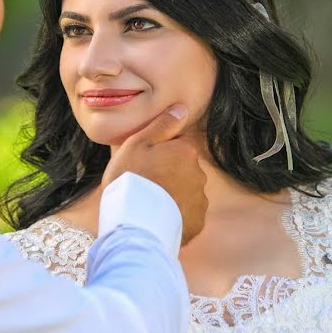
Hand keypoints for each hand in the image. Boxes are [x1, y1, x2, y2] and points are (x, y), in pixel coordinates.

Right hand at [102, 104, 207, 244]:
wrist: (134, 224)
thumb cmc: (131, 179)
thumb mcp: (138, 144)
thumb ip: (162, 125)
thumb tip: (182, 108)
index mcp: (186, 152)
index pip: (177, 146)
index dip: (158, 154)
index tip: (143, 165)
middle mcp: (199, 174)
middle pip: (183, 170)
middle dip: (168, 175)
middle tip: (144, 185)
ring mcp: (200, 201)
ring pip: (186, 193)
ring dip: (172, 196)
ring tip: (149, 205)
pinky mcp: (197, 223)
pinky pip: (186, 215)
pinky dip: (175, 216)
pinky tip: (157, 218)